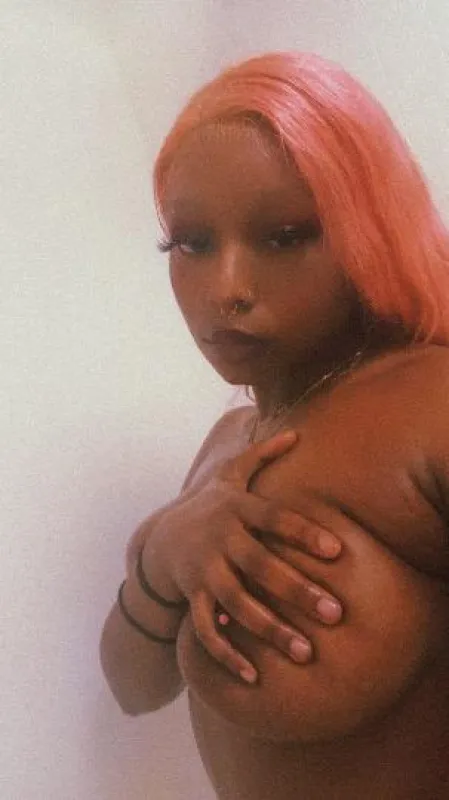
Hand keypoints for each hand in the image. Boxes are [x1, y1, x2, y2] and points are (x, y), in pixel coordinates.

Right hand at [145, 429, 342, 682]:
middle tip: (334, 613)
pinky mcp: (191, 596)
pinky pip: (206, 629)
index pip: (275, 518)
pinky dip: (226, 654)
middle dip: (297, 590)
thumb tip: (296, 432)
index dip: (304, 532)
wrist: (160, 535)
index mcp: (237, 508)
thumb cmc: (211, 504)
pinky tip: (252, 676)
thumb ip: (261, 455)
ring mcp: (204, 570)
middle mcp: (222, 538)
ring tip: (304, 652)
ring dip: (270, 629)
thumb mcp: (230, 475)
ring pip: (237, 603)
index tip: (338, 550)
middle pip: (261, 565)